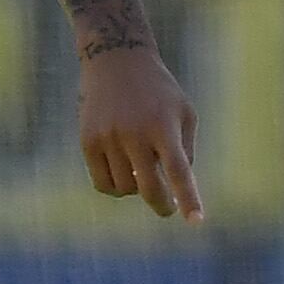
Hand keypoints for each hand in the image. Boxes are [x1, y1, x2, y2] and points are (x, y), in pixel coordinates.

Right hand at [78, 42, 199, 220]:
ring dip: (137, 189)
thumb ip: (185, 149)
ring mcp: (107, 138)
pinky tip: (124, 175)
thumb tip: (175, 186)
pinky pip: (102, 183)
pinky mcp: (87, 141)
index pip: (179, 171)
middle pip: (150, 188)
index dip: (188, 198)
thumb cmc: (160, 92)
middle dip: (162, 205)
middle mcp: (134, 134)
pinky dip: (115, 187)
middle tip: (167, 208)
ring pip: (125, 188)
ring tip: (142, 171)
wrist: (116, 62)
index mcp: (164, 127)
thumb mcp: (184, 113)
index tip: (196, 221)